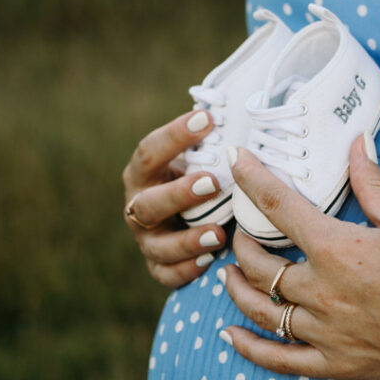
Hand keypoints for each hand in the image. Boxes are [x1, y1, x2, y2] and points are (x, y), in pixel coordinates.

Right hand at [122, 110, 227, 286]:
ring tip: (218, 234)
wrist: (193, 218)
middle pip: (149, 204)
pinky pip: (167, 274)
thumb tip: (241, 105)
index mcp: (144, 173)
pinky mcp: (159, 266)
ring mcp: (147, 239)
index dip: (175, 136)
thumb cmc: (203, 177)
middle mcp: (138, 206)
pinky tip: (209, 260)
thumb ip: (212, 141)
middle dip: (179, 194)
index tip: (207, 119)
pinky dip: (186, 269)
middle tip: (213, 182)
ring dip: (187, 239)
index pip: (150, 152)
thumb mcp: (202, 158)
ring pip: (158, 244)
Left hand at [220, 137, 379, 379]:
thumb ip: (372, 184)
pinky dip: (250, 348)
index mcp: (339, 250)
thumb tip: (357, 144)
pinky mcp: (339, 364)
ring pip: (261, 311)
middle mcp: (323, 293)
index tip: (236, 160)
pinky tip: (231, 335)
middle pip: (258, 264)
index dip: (251, 179)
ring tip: (229, 273)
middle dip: (241, 241)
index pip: (278, 206)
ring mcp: (328, 333)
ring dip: (237, 289)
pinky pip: (280, 360)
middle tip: (239, 229)